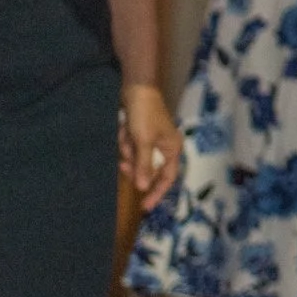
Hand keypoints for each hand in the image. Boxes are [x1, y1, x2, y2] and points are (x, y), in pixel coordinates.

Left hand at [119, 81, 183, 211]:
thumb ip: (144, 166)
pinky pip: (131, 148)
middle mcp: (165, 148)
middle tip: (124, 163)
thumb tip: (143, 188)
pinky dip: (125, 142)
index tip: (145, 206)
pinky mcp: (140, 135)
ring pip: (137, 158)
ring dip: (128, 151)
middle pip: (149, 169)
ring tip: (125, 137)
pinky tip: (124, 130)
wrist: (136, 89)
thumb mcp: (144, 142)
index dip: (157, 193)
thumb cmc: (145, 115)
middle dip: (135, 165)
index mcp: (172, 150)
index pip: (167, 178)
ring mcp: (152, 141)